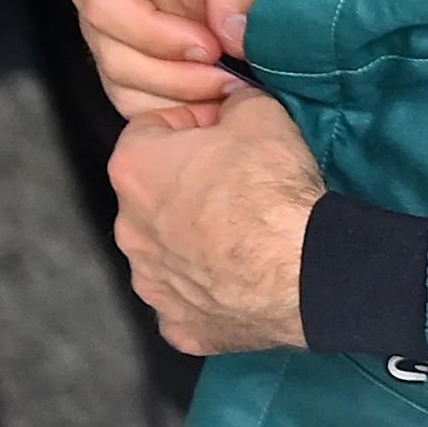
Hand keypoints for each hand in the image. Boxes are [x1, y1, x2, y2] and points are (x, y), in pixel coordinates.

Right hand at [65, 0, 271, 117]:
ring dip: (176, 95)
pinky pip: (138, 87)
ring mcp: (108, 16)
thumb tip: (235, 39)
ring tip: (232, 89)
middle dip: (173, 75)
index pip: (106, 5)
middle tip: (233, 80)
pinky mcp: (131, 40)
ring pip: (122, 79)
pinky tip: (217, 99)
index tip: (213, 47)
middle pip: (112, 51)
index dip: (157, 36)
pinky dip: (175, 102)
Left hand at [109, 91, 322, 353]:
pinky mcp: (177, 324)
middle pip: (154, 193)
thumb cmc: (270, 188)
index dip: (193, 122)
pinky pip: (187, 298)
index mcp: (135, 169)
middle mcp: (128, 228)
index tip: (226, 129)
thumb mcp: (262, 114)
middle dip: (188, 183)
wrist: (299, 269)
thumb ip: (235, 103)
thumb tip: (233, 105)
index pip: (150, 128)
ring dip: (194, 239)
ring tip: (246, 233)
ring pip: (166, 250)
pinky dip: (209, 288)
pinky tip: (242, 278)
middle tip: (241, 180)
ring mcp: (149, 283)